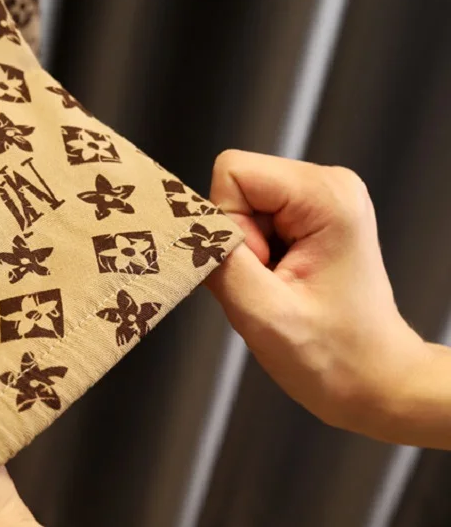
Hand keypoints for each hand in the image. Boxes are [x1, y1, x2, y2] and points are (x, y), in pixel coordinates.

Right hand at [206, 150, 450, 448]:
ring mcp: (322, 199)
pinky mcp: (313, 217)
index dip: (227, 223)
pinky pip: (254, 218)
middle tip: (269, 282)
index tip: (259, 267)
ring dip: (246, 250)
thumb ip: (216, 258)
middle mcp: (328, 184)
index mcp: (326, 196)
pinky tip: (280, 281)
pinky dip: (255, 253)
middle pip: (237, 185)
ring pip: (241, 204)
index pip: (232, 173)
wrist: (374, 380)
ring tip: (277, 286)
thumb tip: (178, 224)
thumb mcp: (262, 312)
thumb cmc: (332, 355)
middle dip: (237, 238)